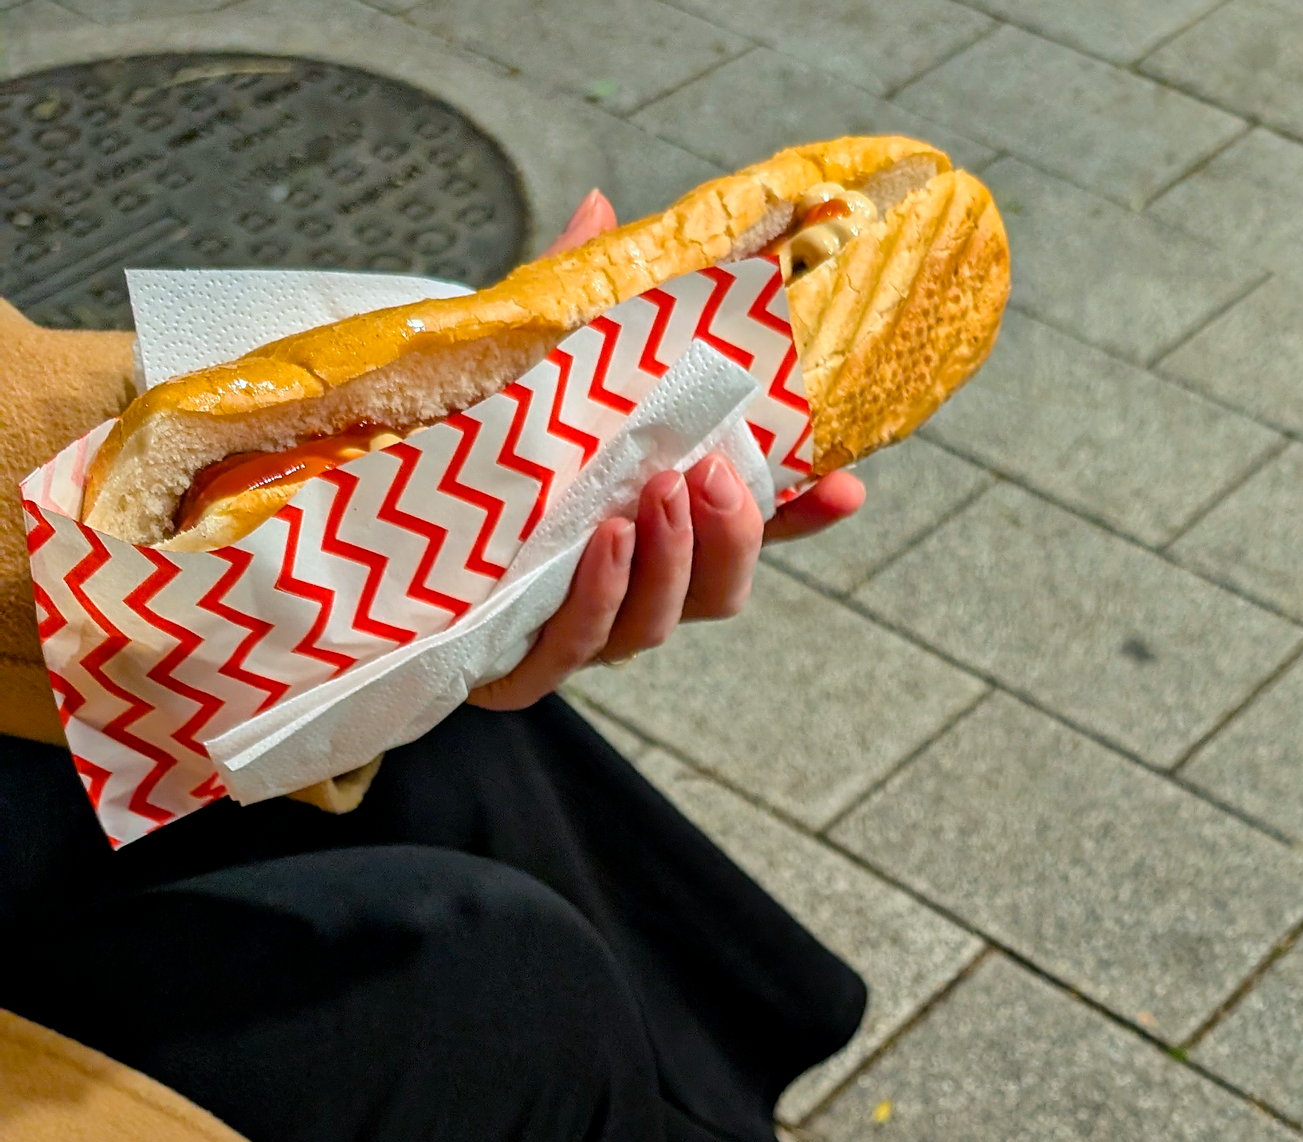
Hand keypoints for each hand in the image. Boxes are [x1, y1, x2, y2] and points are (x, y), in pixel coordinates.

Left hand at [468, 189, 864, 712]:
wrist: (354, 540)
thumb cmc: (456, 457)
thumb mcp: (518, 374)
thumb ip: (571, 308)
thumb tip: (601, 209)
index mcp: (646, 535)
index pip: (745, 534)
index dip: (799, 517)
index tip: (847, 487)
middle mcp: (625, 592)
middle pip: (717, 592)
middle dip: (732, 537)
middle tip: (714, 472)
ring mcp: (577, 637)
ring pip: (656, 623)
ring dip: (669, 562)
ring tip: (662, 493)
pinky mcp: (516, 670)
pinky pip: (573, 647)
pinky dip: (598, 596)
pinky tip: (605, 540)